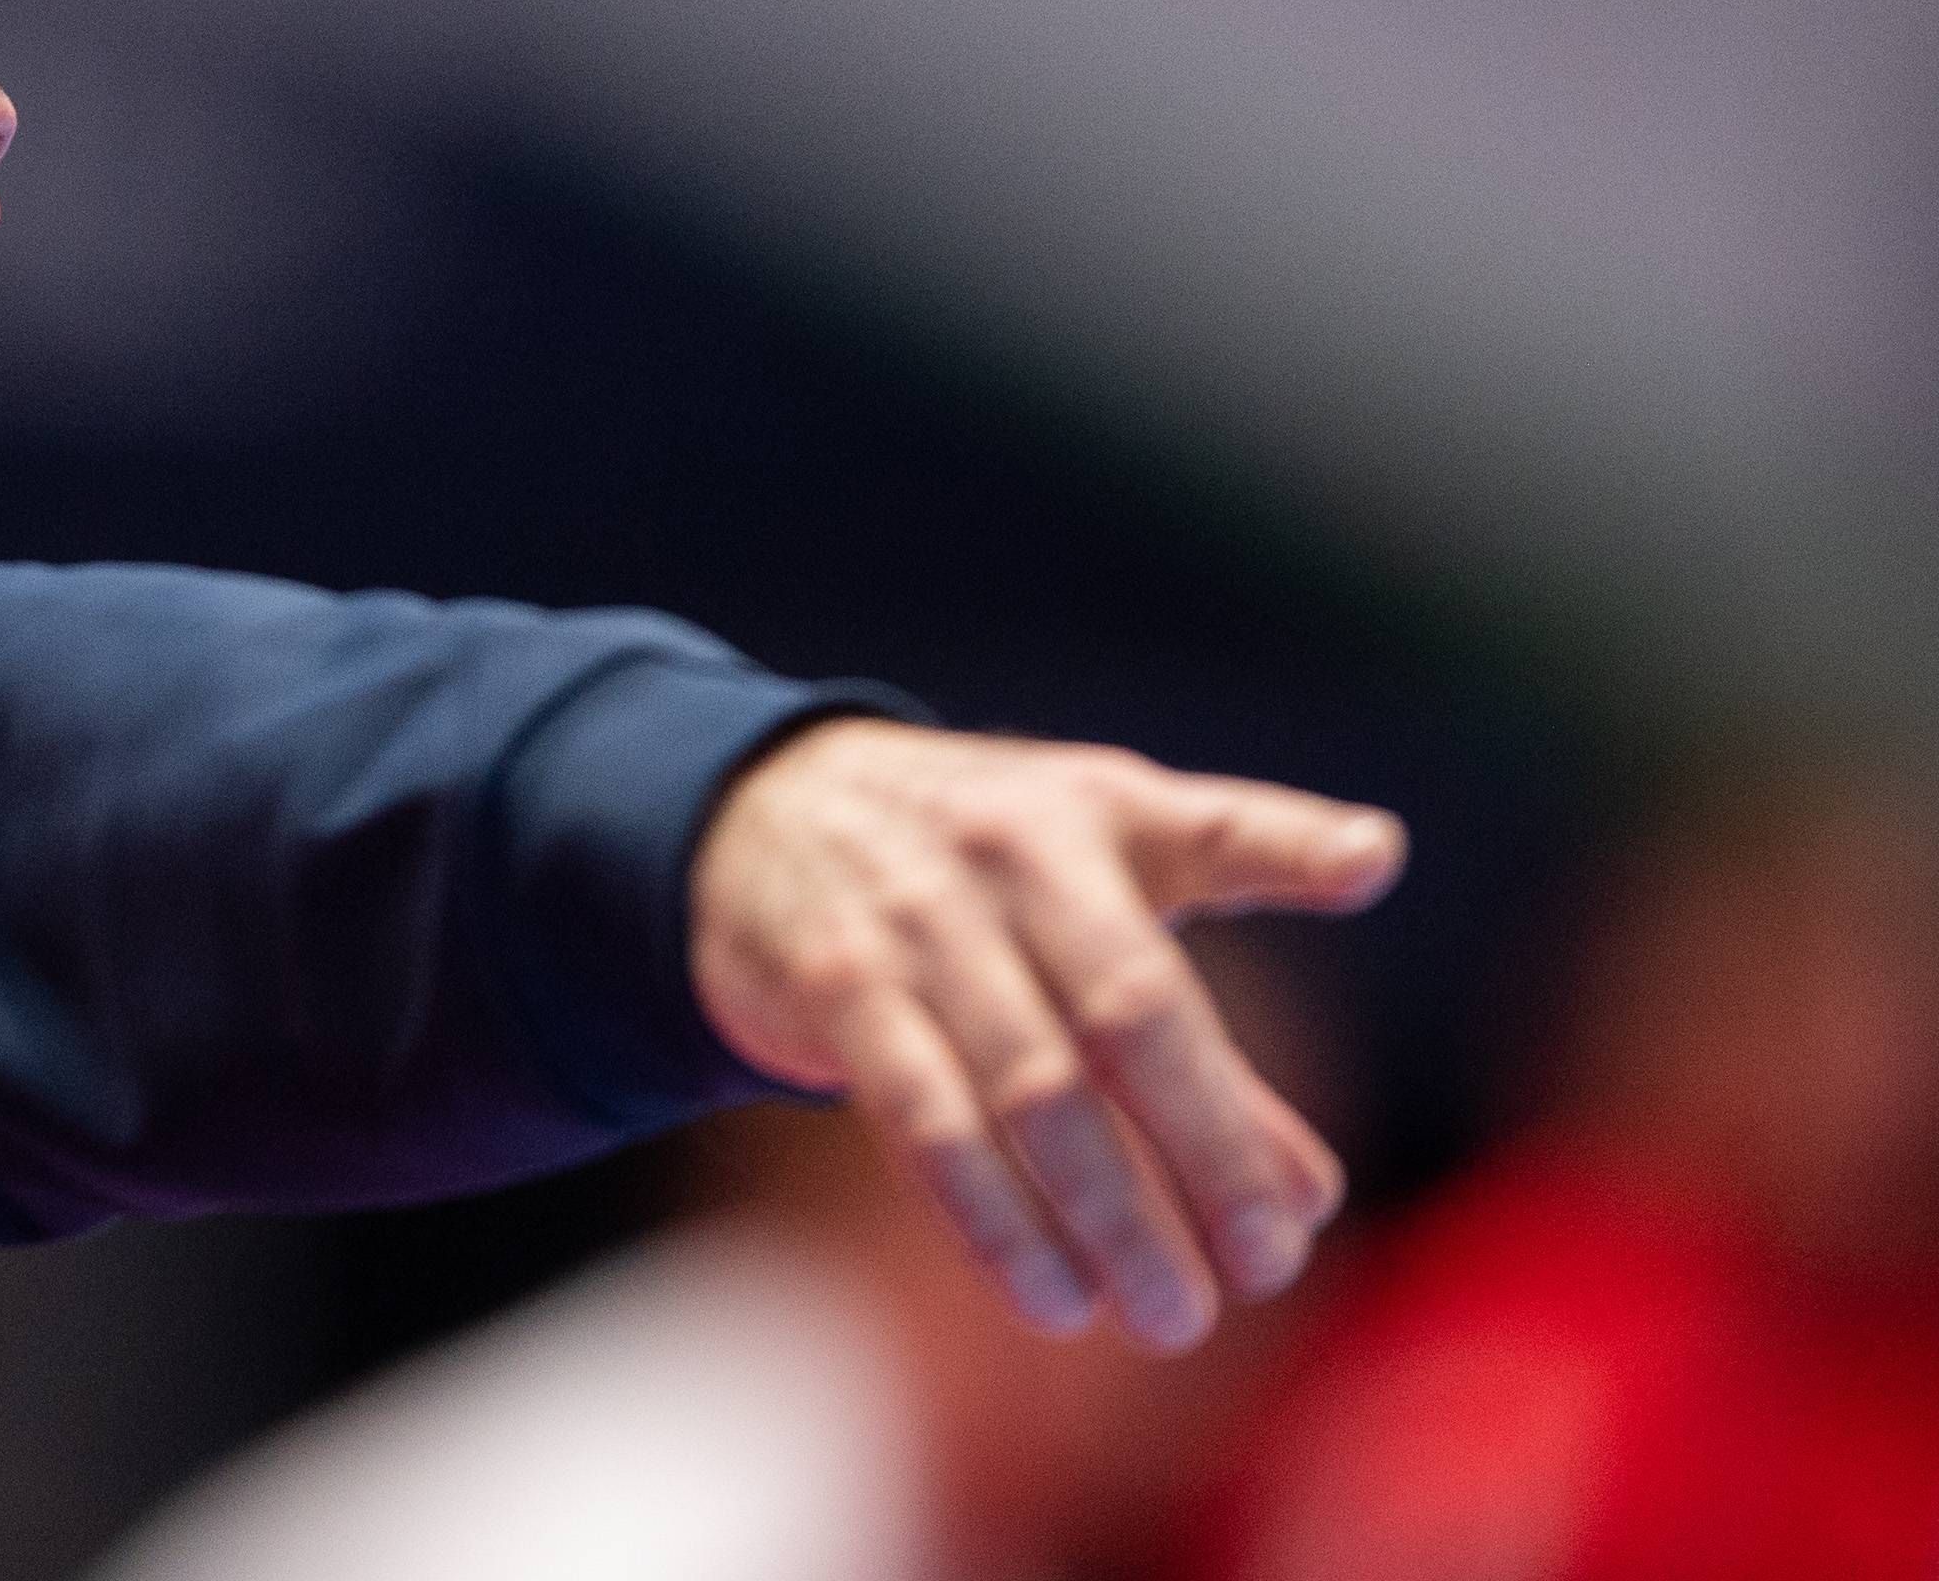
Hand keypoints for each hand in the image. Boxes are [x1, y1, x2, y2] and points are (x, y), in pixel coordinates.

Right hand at [689, 717, 1404, 1351]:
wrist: (763, 812)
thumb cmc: (980, 875)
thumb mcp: (1094, 906)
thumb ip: (1206, 1041)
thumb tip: (1309, 1198)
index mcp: (1094, 813)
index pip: (1207, 830)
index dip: (1287, 847)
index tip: (1368, 862)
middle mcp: (1009, 853)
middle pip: (1128, 1014)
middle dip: (1209, 1152)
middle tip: (1266, 1269)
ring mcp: (915, 919)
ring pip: (1030, 1088)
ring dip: (1108, 1217)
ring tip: (1168, 1317)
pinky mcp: (838, 986)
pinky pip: (924, 1122)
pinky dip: (994, 1222)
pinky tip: (1050, 1298)